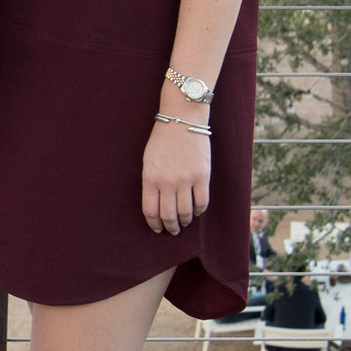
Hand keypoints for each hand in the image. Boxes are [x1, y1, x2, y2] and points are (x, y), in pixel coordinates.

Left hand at [141, 119, 211, 233]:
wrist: (182, 120)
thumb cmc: (162, 140)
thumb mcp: (148, 161)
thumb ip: (151, 183)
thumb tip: (157, 205)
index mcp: (150, 178)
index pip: (150, 211)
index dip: (154, 224)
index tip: (157, 229)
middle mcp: (167, 182)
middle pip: (168, 216)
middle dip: (170, 227)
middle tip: (173, 230)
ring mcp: (186, 180)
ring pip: (185, 212)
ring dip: (185, 221)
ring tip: (184, 222)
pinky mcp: (202, 176)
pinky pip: (202, 202)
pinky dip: (199, 210)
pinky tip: (196, 210)